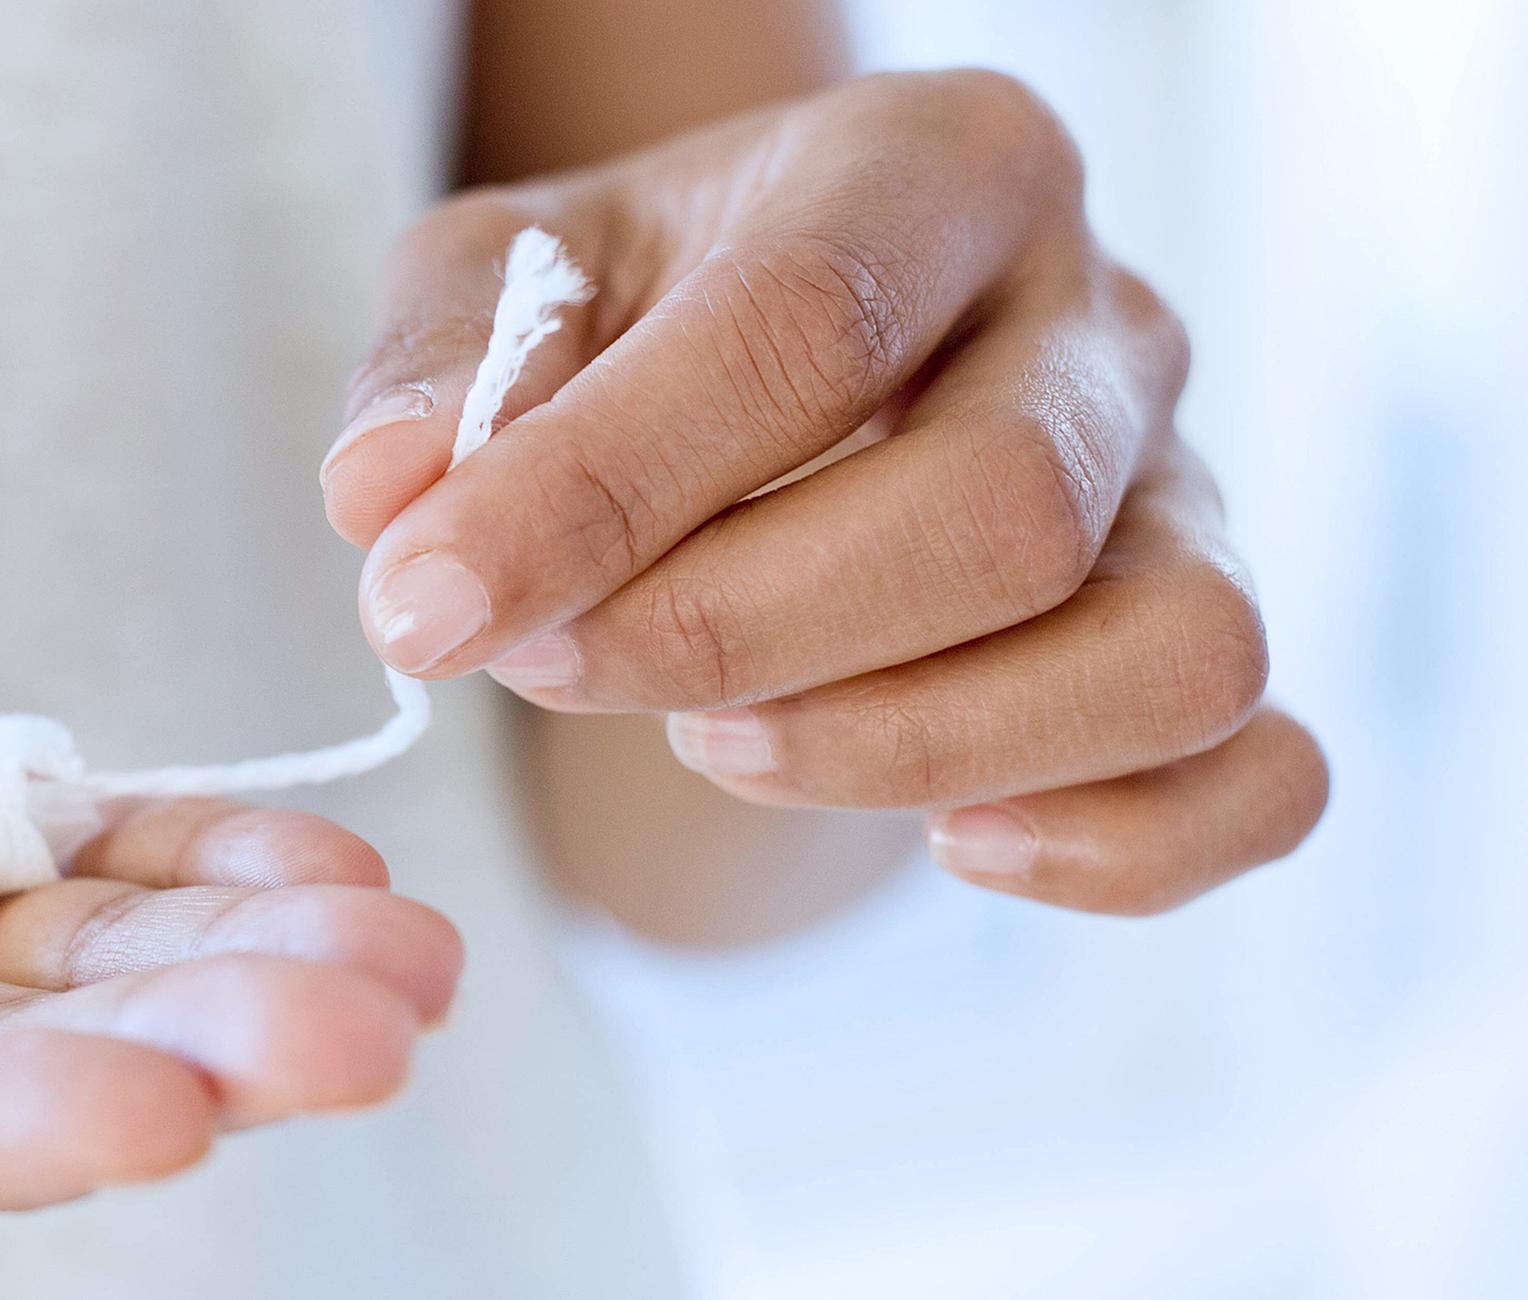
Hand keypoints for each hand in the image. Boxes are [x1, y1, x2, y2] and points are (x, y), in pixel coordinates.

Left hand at [322, 70, 1324, 914]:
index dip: (601, 491)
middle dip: (737, 634)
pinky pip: (1262, 770)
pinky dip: (1120, 845)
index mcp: (932, 163)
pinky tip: (950, 843)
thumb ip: (441, 366)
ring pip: (1165, 651)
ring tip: (718, 742)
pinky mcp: (1214, 630)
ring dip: (913, 746)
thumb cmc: (636, 319)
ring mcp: (1188, 479)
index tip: (425, 605)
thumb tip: (391, 500)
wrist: (780, 378)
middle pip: (998, 509)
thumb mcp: (506, 282)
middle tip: (554, 669)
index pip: (801, 324)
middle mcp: (1096, 308)